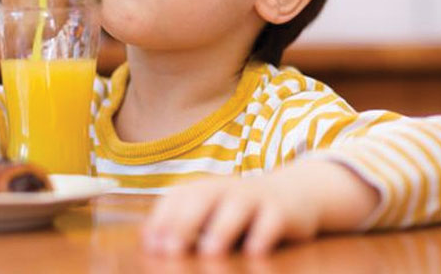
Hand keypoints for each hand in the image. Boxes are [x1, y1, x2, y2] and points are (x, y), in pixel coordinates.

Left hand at [141, 160, 379, 256]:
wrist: (294, 193)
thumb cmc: (240, 211)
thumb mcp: (211, 211)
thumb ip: (181, 223)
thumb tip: (147, 241)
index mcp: (204, 188)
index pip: (177, 197)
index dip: (162, 219)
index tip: (151, 245)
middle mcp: (227, 188)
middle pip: (202, 198)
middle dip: (185, 222)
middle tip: (171, 250)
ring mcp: (256, 197)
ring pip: (237, 206)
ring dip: (222, 228)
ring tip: (210, 252)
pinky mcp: (282, 211)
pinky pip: (273, 220)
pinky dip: (263, 235)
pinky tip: (254, 252)